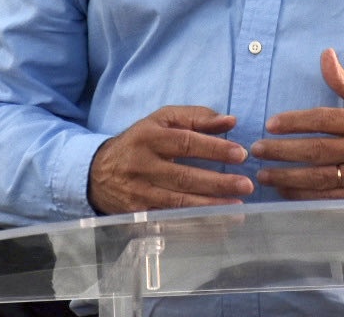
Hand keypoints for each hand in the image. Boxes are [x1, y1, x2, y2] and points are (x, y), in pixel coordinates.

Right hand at [87, 106, 252, 214]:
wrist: (97, 172)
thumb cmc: (139, 142)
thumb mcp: (161, 121)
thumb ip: (195, 117)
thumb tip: (230, 121)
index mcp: (149, 137)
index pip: (185, 142)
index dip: (214, 149)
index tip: (240, 154)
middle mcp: (142, 166)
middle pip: (184, 176)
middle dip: (218, 182)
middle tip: (246, 185)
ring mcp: (139, 194)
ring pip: (178, 203)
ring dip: (210, 207)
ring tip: (237, 207)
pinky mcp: (138, 215)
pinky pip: (170, 221)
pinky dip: (194, 225)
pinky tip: (216, 224)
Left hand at [251, 49, 343, 199]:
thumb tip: (325, 55)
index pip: (323, 120)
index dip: (295, 122)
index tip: (271, 125)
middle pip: (316, 150)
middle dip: (283, 151)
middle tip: (257, 150)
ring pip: (320, 177)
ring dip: (288, 177)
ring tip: (264, 174)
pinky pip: (330, 198)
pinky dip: (305, 197)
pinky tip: (285, 193)